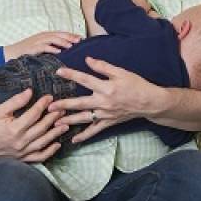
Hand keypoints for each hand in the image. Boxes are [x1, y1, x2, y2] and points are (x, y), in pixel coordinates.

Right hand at [0, 88, 69, 162]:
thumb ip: (15, 101)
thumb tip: (30, 92)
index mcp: (13, 129)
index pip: (33, 114)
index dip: (43, 105)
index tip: (50, 97)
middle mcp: (19, 142)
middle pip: (41, 128)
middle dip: (53, 118)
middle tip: (63, 109)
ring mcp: (21, 152)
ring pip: (42, 143)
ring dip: (55, 134)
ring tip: (65, 125)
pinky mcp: (21, 159)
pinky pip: (38, 158)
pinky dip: (49, 152)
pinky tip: (57, 145)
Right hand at [3, 31, 80, 60]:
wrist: (9, 53)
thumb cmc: (26, 52)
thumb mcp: (39, 48)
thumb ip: (50, 47)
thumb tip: (64, 52)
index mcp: (45, 36)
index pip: (60, 33)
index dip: (71, 35)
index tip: (81, 38)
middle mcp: (42, 36)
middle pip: (58, 34)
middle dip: (69, 37)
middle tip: (79, 41)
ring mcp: (36, 42)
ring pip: (52, 39)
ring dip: (62, 42)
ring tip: (71, 45)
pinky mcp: (32, 48)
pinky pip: (43, 47)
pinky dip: (51, 48)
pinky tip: (58, 51)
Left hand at [47, 56, 164, 142]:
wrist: (150, 102)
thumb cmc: (136, 85)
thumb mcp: (121, 72)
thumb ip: (103, 66)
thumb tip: (88, 60)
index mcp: (106, 87)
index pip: (85, 79)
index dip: (71, 75)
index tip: (58, 71)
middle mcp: (104, 102)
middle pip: (80, 103)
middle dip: (64, 105)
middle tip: (50, 106)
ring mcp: (106, 114)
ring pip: (84, 118)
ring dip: (70, 120)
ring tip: (55, 122)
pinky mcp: (109, 122)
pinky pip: (95, 130)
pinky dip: (84, 136)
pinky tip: (74, 140)